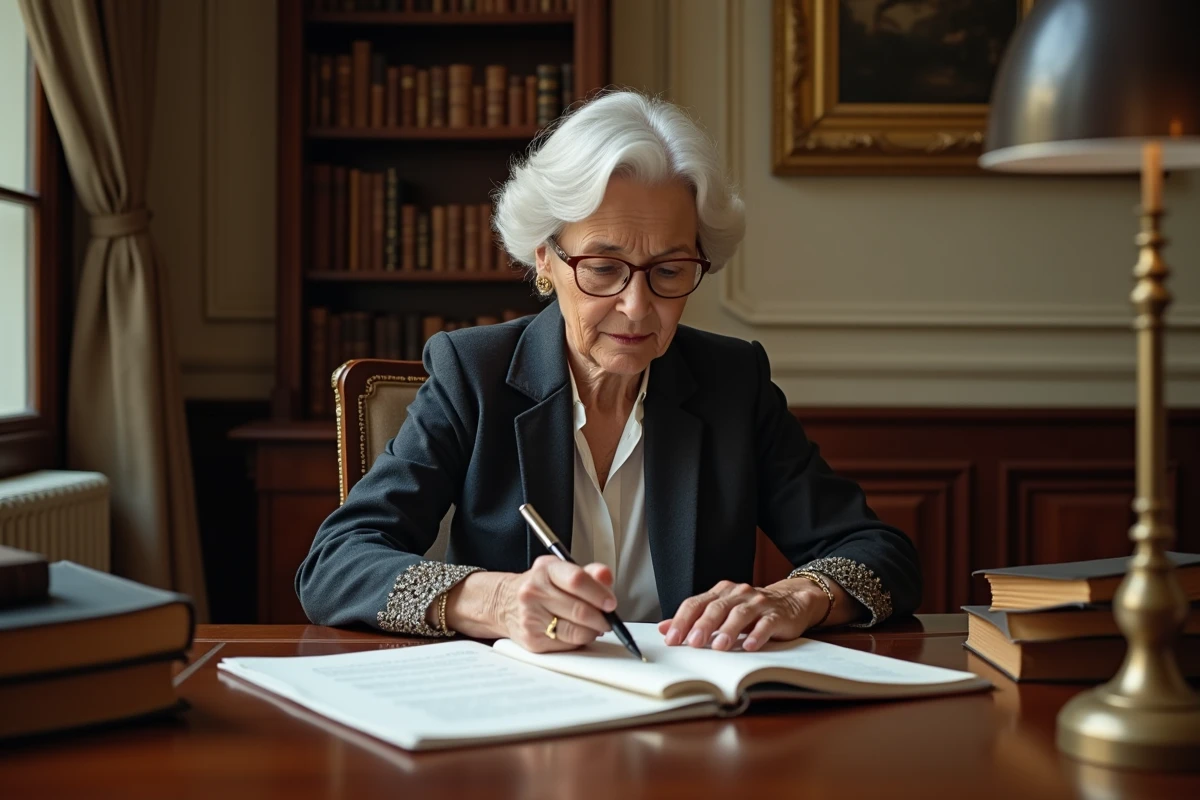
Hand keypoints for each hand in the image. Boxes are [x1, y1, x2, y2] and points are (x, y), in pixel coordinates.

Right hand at [495, 555, 616, 652]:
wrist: (504, 602)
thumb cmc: (539, 586)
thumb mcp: (561, 571)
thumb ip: (588, 573)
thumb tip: (606, 576)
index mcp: (545, 570)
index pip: (577, 580)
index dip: (599, 594)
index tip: (611, 603)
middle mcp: (534, 592)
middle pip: (579, 610)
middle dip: (601, 618)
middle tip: (608, 619)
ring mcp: (531, 618)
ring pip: (575, 632)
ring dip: (592, 631)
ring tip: (594, 626)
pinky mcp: (532, 640)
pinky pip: (567, 645)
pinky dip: (579, 641)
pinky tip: (577, 632)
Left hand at [657, 580, 829, 651]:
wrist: (790, 601)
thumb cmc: (751, 610)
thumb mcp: (721, 611)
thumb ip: (694, 619)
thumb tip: (664, 628)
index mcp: (721, 592)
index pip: (696, 603)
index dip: (682, 620)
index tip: (671, 639)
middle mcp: (738, 594)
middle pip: (716, 607)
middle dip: (703, 625)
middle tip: (693, 643)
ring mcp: (758, 603)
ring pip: (740, 614)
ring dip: (727, 630)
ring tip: (718, 646)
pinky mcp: (777, 615)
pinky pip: (766, 624)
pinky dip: (757, 635)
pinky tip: (749, 646)